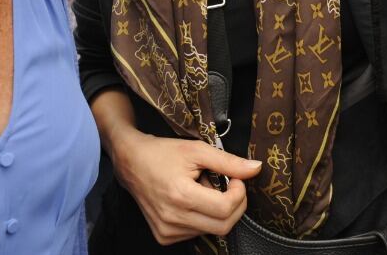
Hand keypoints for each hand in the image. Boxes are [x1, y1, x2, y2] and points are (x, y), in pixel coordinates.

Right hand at [110, 130, 260, 244]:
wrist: (131, 163)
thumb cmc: (163, 153)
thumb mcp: (197, 150)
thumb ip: (228, 162)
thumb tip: (256, 169)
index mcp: (181, 196)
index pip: (226, 208)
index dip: (239, 193)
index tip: (235, 179)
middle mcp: (173, 219)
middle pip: (224, 225)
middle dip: (235, 205)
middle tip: (228, 185)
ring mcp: (167, 231)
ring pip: (212, 230)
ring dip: (216, 211)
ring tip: (203, 190)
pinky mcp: (164, 237)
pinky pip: (197, 232)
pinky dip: (203, 217)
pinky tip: (192, 201)